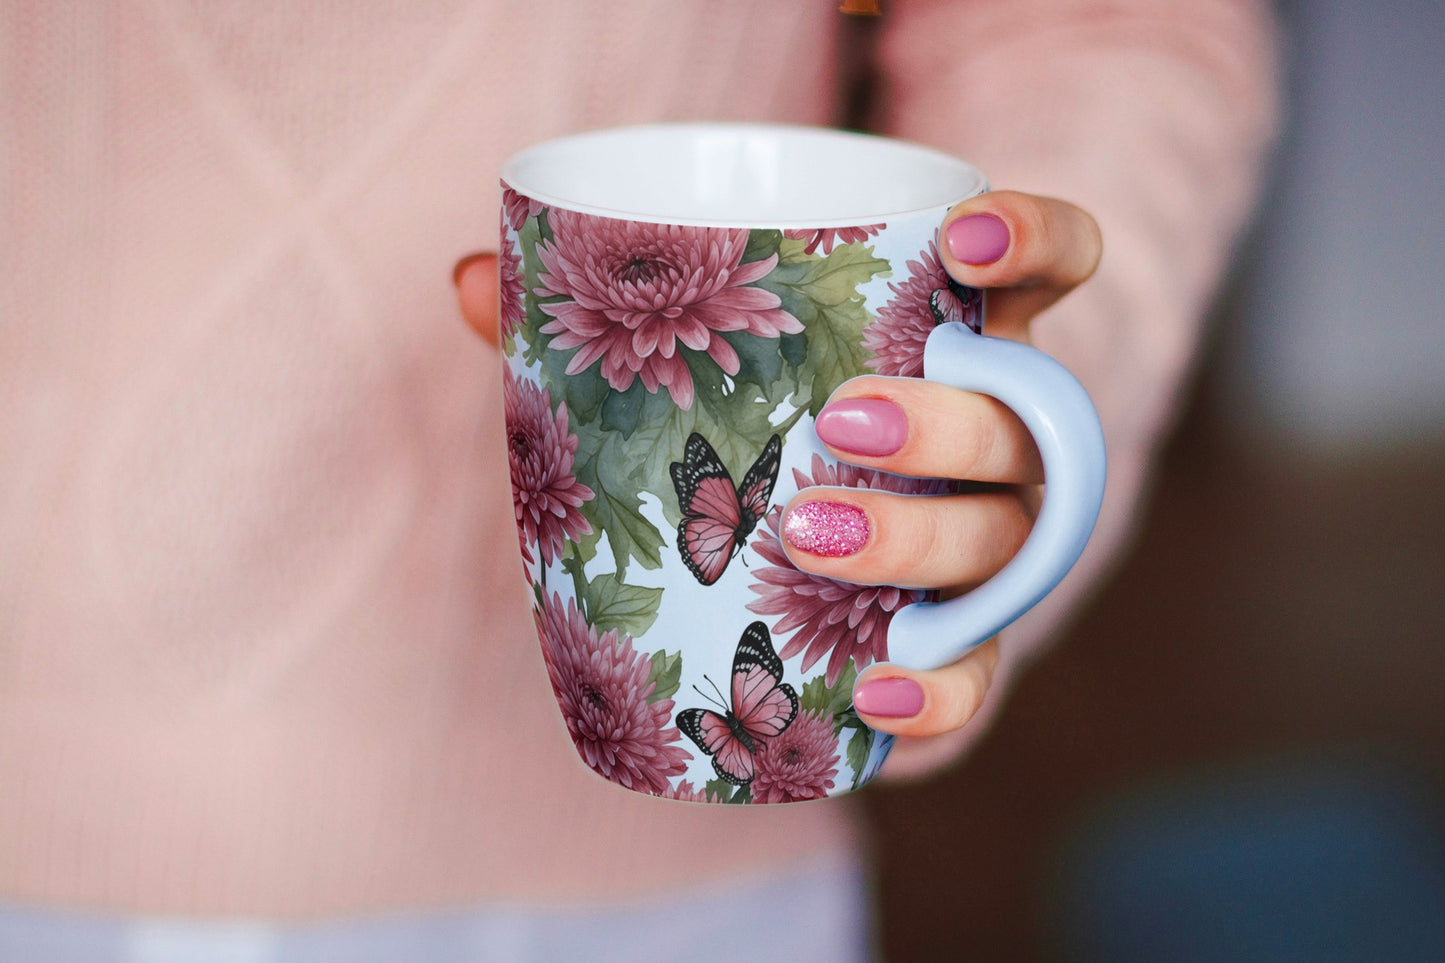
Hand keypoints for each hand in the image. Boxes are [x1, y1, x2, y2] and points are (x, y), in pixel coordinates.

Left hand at [454, 189, 1101, 778]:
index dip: (1035, 244)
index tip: (963, 239)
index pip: (1051, 270)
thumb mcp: (695, 375)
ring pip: (1008, 545)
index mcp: (955, 345)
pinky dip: (944, 687)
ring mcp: (994, 556)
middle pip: (1031, 425)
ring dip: (920, 541)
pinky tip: (876, 687)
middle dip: (950, 421)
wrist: (802, 591)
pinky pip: (984, 678)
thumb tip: (470, 280)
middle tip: (842, 422)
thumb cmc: (758, 447)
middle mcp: (999, 447)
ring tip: (806, 536)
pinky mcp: (966, 656)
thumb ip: (595, 329)